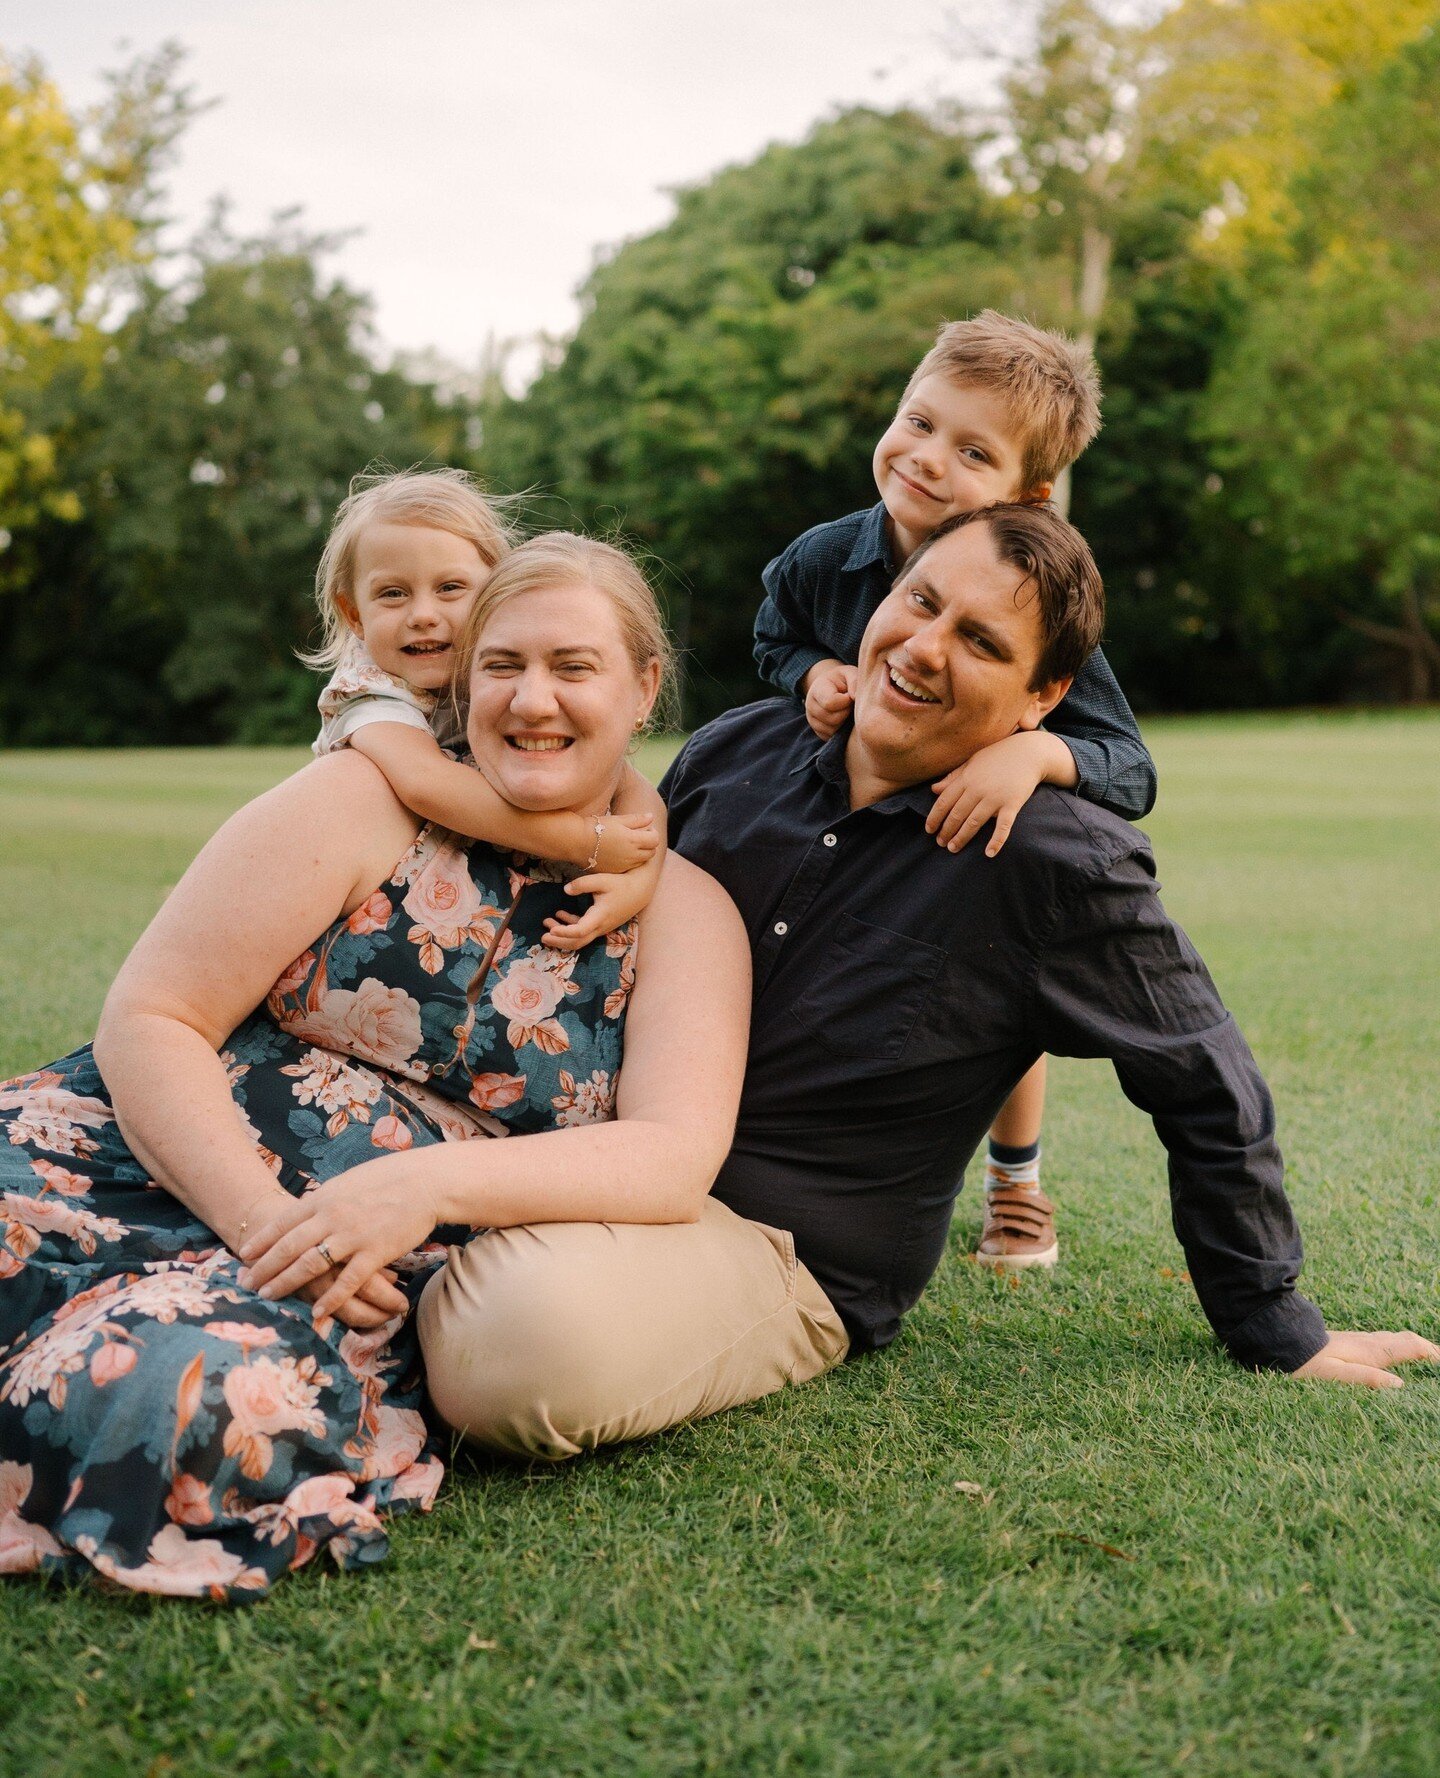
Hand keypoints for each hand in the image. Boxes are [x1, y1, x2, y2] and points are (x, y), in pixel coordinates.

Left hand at [237, 1156, 441, 1320]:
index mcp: (325, 1197)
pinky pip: (348, 1281)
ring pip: (311, 1264)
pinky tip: (317, 1310)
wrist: (425, 1182)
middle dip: (265, 1267)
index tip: (244, 1256)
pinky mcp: (375, 1252)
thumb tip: (306, 1209)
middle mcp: (333, 1216)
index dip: (262, 1240)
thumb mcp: (347, 1182)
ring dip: (287, 1282)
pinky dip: (331, 1298)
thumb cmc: (388, 1178)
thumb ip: (325, 1199)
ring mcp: (353, 1235)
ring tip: (269, 1296)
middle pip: (289, 1246)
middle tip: (246, 1283)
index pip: (284, 1222)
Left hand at [543, 867, 649, 950]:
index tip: (551, 928)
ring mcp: (601, 927)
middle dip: (559, 941)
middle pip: (577, 942)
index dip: (564, 932)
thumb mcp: (602, 880)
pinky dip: (570, 926)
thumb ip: (582, 884)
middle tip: (542, 936)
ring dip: (562, 934)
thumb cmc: (621, 884)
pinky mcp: (601, 924)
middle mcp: (600, 926)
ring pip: (580, 938)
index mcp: (600, 917)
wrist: (640, 890)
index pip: (579, 931)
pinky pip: (584, 931)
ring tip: (546, 923)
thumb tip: (566, 890)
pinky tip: (560, 915)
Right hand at [593, 813, 659, 873]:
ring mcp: (623, 865)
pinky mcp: (616, 871)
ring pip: (642, 861)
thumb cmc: (596, 827)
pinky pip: (630, 867)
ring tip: (629, 844)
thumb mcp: (618, 820)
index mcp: (633, 840)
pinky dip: (631, 861)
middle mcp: (631, 855)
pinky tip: (620, 853)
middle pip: (651, 852)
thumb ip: (637, 819)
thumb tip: (651, 817)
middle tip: (639, 836)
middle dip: (649, 844)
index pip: (655, 839)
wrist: (577, 842)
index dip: (653, 833)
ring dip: (641, 853)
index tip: (646, 829)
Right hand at [803, 660, 855, 739]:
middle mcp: (810, 706)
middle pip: (832, 719)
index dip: (846, 702)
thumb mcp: (850, 673)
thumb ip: (854, 681)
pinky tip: (844, 719)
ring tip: (847, 711)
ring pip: (832, 730)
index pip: (830, 703)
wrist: (832, 687)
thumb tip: (855, 697)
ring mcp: (812, 720)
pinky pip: (831, 737)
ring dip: (844, 722)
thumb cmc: (843, 680)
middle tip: (851, 704)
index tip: (851, 695)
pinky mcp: (818, 731)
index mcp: (817, 689)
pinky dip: (841, 731)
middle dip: (846, 713)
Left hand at [926, 732, 1051, 854]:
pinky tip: (989, 853)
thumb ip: (953, 777)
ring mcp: (996, 797)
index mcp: (967, 778)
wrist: (1029, 752)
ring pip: (974, 822)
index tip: (929, 830)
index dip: (934, 817)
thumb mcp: (972, 761)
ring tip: (952, 848)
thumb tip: (933, 790)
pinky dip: (996, 841)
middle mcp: (978, 789)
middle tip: (940, 843)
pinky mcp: (1012, 804)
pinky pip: (1003, 826)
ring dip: (962, 837)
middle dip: (946, 831)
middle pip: (957, 814)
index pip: (944, 801)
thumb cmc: (998, 756)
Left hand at [1291, 1330, 1439, 1388]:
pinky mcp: (1348, 1341)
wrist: (1279, 1340)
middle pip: (1406, 1340)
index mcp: (1370, 1351)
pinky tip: (1393, 1352)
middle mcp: (1367, 1341)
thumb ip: (1366, 1378)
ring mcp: (1358, 1339)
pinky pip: (1382, 1340)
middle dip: (1428, 1348)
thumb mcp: (1334, 1376)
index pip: (1410, 1347)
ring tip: (1427, 1355)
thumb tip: (1400, 1385)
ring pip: (1394, 1338)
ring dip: (1414, 1345)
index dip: (1431, 1353)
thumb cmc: (1304, 1362)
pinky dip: (1398, 1345)